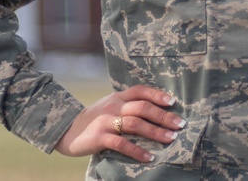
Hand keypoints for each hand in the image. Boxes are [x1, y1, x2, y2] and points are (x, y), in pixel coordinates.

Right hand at [54, 85, 185, 162]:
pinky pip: (122, 144)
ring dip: (155, 132)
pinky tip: (149, 157)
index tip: (173, 101)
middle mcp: (112, 106)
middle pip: (142, 107)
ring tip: (171, 139)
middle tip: (180, 124)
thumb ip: (127, 106)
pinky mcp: (100, 138)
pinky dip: (137, 151)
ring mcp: (106, 122)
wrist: (67, 130)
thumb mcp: (109, 106)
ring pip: (135, 124)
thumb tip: (156, 110)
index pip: (139, 90)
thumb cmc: (94, 119)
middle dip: (163, 116)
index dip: (157, 94)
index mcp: (116, 97)